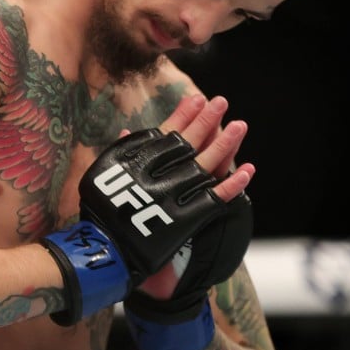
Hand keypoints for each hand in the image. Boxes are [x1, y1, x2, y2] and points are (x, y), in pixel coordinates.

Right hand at [42, 98, 247, 324]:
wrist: (108, 251)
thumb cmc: (101, 211)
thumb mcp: (103, 176)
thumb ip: (120, 154)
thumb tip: (127, 130)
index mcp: (138, 162)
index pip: (167, 132)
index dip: (183, 114)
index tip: (196, 98)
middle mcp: (158, 175)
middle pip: (189, 143)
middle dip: (206, 120)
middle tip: (221, 102)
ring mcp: (175, 196)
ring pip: (206, 165)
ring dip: (225, 144)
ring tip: (240, 125)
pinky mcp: (187, 219)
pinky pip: (215, 198)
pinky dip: (232, 185)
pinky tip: (248, 170)